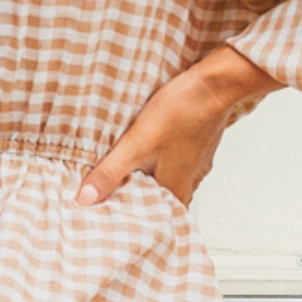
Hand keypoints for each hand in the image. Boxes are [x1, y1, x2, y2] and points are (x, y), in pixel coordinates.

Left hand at [77, 48, 279, 208]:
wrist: (215, 84)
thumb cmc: (180, 113)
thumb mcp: (136, 144)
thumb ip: (110, 173)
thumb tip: (86, 199)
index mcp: (175, 190)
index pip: (150, 216)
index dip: (128, 214)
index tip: (108, 212)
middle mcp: (190, 182)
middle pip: (157, 197)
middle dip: (135, 193)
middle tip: (111, 190)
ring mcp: (196, 163)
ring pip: (165, 177)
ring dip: (147, 174)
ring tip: (125, 167)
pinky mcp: (198, 145)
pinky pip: (175, 159)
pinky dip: (159, 157)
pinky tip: (149, 146)